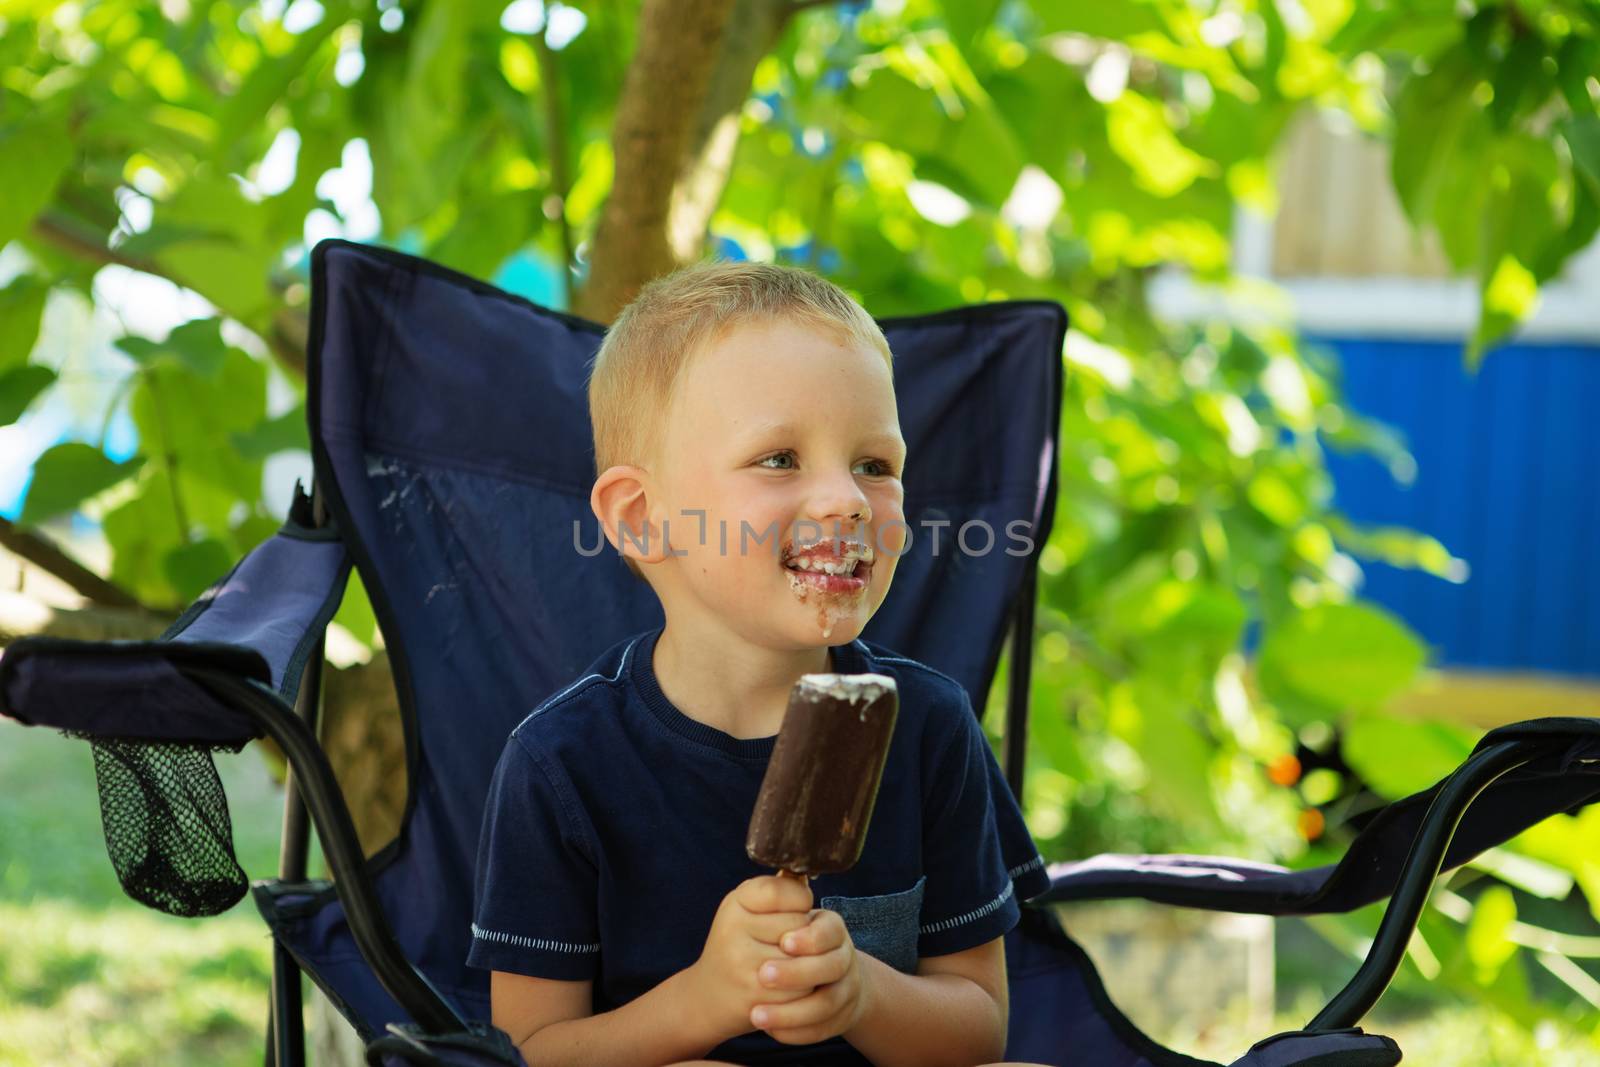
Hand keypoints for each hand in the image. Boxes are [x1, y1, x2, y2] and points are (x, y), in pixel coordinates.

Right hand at [686, 874, 816, 1040]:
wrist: (709, 995)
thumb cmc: (740, 944)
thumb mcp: (749, 909)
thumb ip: (778, 891)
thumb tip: (803, 872)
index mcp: (735, 902)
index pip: (781, 891)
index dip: (799, 901)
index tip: (794, 910)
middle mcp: (733, 930)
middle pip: (799, 924)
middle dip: (804, 935)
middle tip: (787, 943)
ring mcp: (742, 964)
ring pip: (806, 958)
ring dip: (808, 964)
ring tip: (788, 964)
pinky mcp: (755, 995)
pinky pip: (802, 989)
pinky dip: (803, 990)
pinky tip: (785, 988)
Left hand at [749, 907, 871, 1045]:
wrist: (810, 975)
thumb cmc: (782, 938)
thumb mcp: (779, 911)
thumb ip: (776, 897)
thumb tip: (778, 878)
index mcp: (830, 926)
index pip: (827, 929)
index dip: (808, 938)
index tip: (784, 943)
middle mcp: (843, 955)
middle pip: (830, 965)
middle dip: (796, 973)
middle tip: (761, 976)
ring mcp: (845, 988)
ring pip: (826, 1003)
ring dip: (791, 1013)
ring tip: (756, 1016)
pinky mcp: (839, 1017)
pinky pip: (822, 1030)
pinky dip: (797, 1033)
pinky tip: (771, 1031)